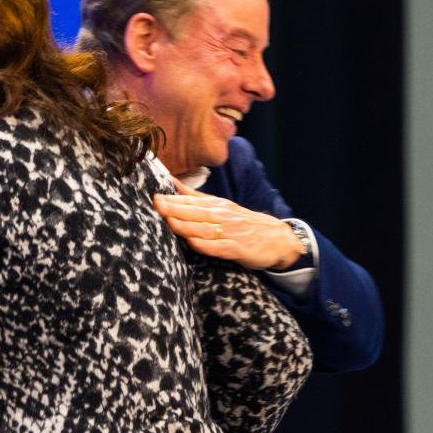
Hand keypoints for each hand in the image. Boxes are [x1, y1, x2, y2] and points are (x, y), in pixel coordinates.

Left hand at [153, 179, 304, 269]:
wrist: (279, 238)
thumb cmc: (244, 223)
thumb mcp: (222, 205)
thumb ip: (196, 197)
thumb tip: (173, 183)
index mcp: (217, 205)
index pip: (191, 200)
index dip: (172, 198)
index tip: (154, 194)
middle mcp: (222, 216)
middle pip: (195, 211)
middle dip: (175, 208)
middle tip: (155, 203)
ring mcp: (230, 232)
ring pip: (204, 228)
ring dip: (186, 224)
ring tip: (168, 221)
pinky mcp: (237, 249)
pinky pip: (219, 247)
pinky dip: (206, 245)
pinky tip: (193, 242)